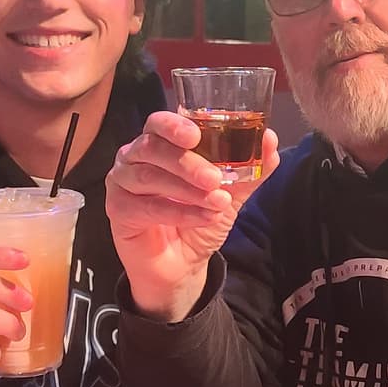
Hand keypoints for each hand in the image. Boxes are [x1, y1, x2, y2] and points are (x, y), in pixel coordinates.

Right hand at [106, 110, 279, 321]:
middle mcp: (135, 156)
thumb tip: (270, 141)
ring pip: (149, 176)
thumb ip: (249, 169)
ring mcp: (121, 182)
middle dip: (187, 162)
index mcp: (160, 143)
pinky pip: (146, 207)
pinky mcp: (117, 210)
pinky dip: (178, 212)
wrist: (182, 264)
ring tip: (217, 202)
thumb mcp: (229, 193)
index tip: (197, 135)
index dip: (175, 125)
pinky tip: (203, 218)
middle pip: (153, 147)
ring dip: (187, 190)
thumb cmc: (198, 217)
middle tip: (216, 178)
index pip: (159, 122)